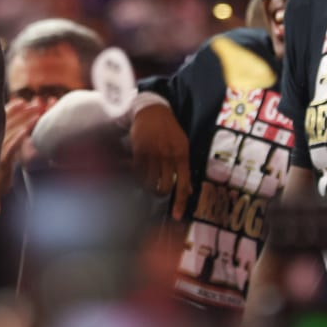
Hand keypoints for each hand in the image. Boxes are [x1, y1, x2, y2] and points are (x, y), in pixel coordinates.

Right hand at [0, 99, 42, 225]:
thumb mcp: (0, 167)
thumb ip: (8, 153)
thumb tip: (21, 138)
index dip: (10, 111)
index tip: (21, 101)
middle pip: (4, 124)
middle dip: (20, 112)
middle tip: (33, 102)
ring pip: (7, 134)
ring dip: (22, 121)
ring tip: (36, 112)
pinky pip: (8, 150)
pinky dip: (17, 140)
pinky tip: (27, 132)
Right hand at [131, 104, 192, 220]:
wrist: (153, 110)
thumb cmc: (169, 130)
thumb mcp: (183, 146)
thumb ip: (185, 168)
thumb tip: (189, 191)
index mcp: (182, 155)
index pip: (183, 184)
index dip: (180, 202)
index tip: (176, 216)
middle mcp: (168, 155)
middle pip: (165, 187)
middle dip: (161, 193)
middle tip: (158, 190)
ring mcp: (153, 153)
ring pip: (150, 182)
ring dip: (148, 186)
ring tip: (147, 182)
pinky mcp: (139, 150)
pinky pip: (138, 172)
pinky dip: (137, 177)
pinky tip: (138, 172)